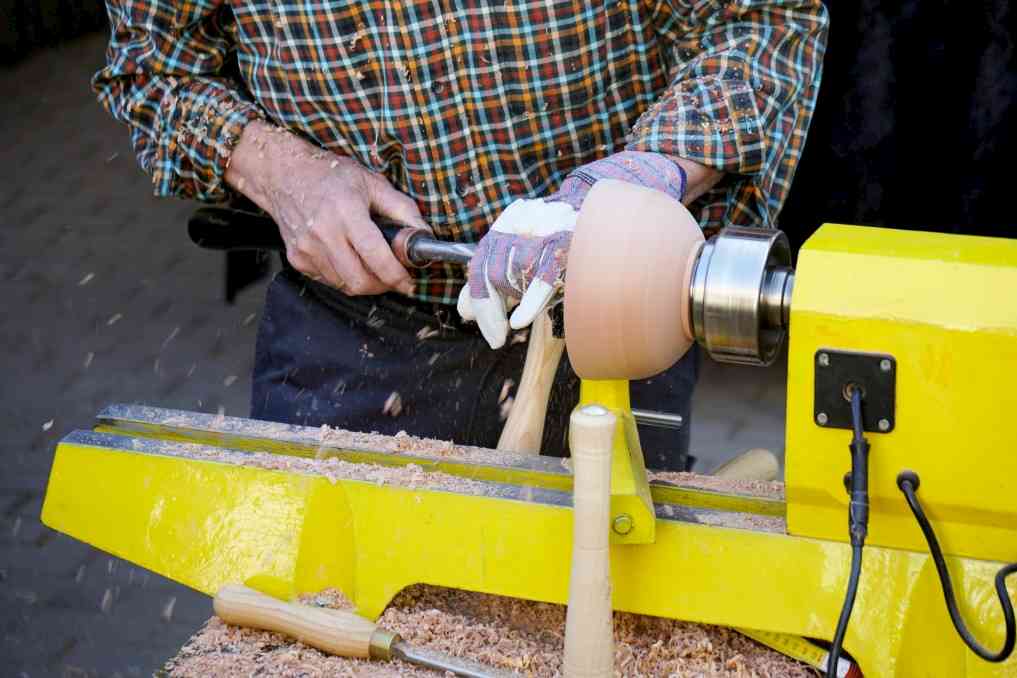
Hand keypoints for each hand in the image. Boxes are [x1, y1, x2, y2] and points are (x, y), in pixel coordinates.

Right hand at [225, 121, 426, 294]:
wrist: (284, 175)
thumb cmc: (331, 176)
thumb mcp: (373, 183)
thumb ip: (403, 210)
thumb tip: (424, 235)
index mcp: (346, 212)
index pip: (376, 257)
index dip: (397, 276)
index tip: (409, 282)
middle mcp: (323, 233)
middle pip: (360, 281)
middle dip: (383, 285)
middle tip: (394, 276)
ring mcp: (307, 249)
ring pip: (345, 285)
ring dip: (365, 282)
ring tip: (372, 264)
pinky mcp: (297, 259)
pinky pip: (329, 281)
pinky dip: (345, 277)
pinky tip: (348, 258)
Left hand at [458, 151, 699, 347]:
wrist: (613, 205)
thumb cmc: (569, 238)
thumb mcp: (531, 250)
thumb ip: (498, 276)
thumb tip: (464, 310)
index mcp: (510, 222)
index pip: (479, 260)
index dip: (472, 294)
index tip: (471, 319)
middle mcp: (523, 222)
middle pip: (492, 272)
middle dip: (488, 310)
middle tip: (494, 337)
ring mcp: (545, 231)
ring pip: (514, 275)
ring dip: (509, 306)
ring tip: (513, 325)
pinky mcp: (567, 242)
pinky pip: (542, 276)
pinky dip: (529, 303)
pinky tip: (520, 321)